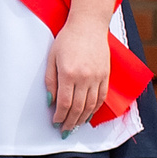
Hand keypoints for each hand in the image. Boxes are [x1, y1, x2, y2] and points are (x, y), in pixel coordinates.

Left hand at [46, 11, 111, 132]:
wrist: (88, 26)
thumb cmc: (67, 40)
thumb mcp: (52, 58)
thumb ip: (50, 80)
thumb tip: (50, 101)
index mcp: (68, 73)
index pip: (64, 103)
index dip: (60, 116)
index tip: (56, 123)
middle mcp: (84, 78)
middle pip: (78, 108)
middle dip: (70, 122)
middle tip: (65, 131)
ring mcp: (97, 77)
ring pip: (91, 106)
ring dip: (82, 119)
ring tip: (75, 126)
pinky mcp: (106, 76)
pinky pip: (101, 97)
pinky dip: (95, 109)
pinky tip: (89, 115)